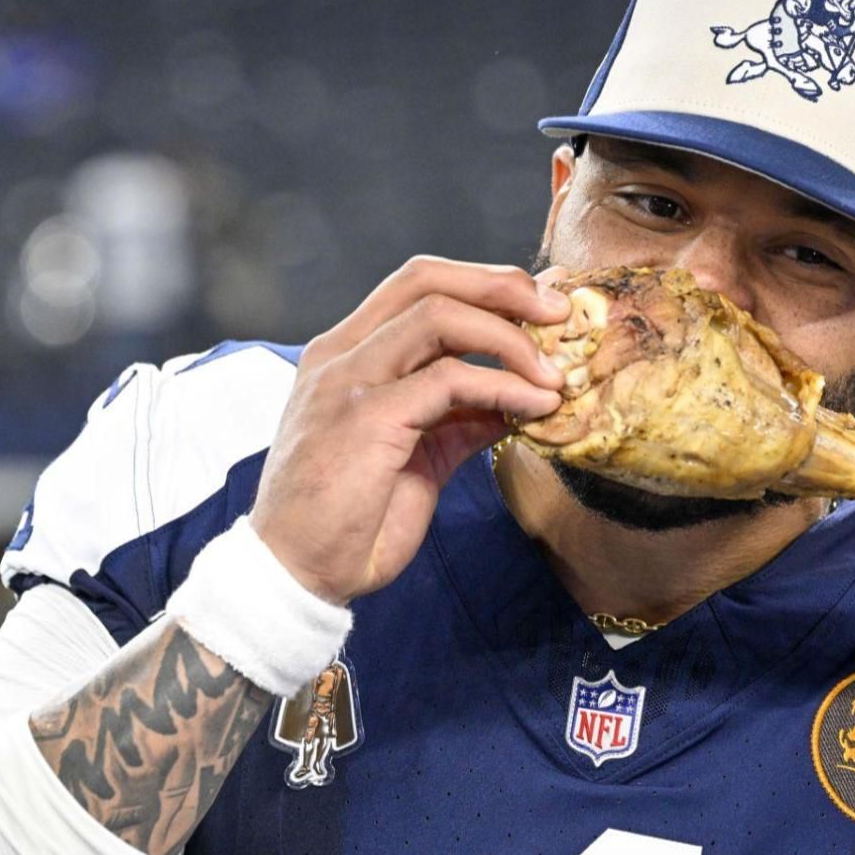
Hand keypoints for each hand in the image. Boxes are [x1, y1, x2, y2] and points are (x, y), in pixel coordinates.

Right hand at [251, 257, 569, 603]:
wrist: (296, 574)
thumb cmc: (348, 523)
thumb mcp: (416, 458)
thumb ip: (458, 419)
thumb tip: (516, 399)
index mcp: (345, 356)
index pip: (416, 286)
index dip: (482, 285)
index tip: (536, 309)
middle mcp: (340, 354)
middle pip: (426, 279)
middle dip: (501, 285)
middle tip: (557, 311)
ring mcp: (348, 379)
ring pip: (439, 314)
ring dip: (511, 337)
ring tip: (554, 372)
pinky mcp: (366, 415)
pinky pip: (450, 378)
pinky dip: (504, 385)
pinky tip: (536, 406)